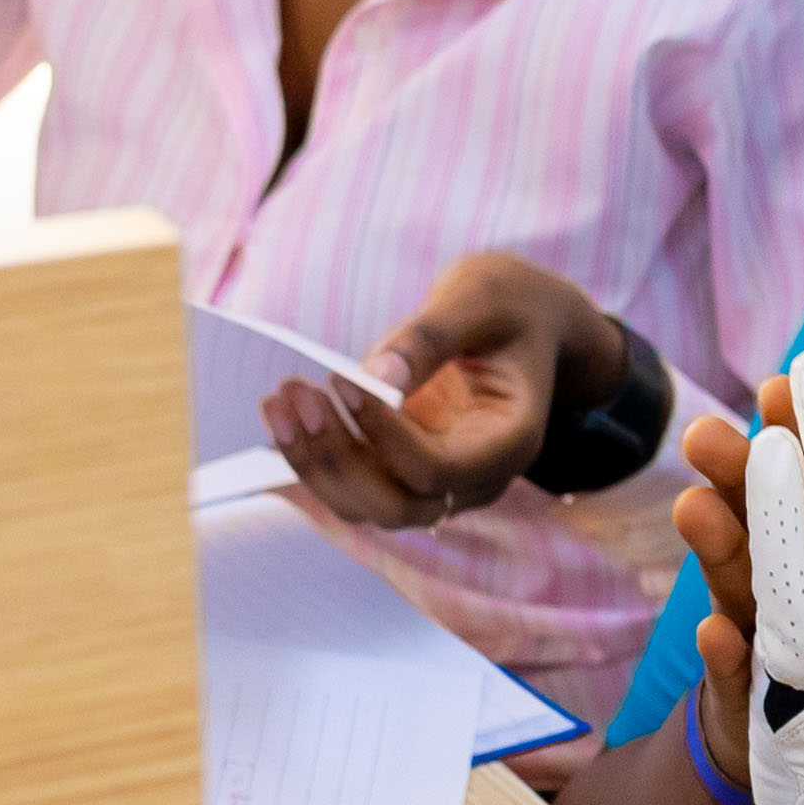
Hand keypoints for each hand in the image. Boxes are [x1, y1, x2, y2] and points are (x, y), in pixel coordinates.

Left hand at [269, 253, 621, 528]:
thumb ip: (430, 337)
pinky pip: (352, 483)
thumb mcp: (478, 298)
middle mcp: (476, 477)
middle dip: (335, 459)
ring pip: (365, 505)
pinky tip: (285, 407)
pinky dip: (313, 453)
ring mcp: (440, 481)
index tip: (339, 379)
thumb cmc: (507, 303)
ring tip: (280, 397)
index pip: (437, 470)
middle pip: (395, 506)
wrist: (523, 320)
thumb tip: (375, 379)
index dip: (382, 434)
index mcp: (510, 441)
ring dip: (313, 460)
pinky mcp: (405, 468)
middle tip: (294, 394)